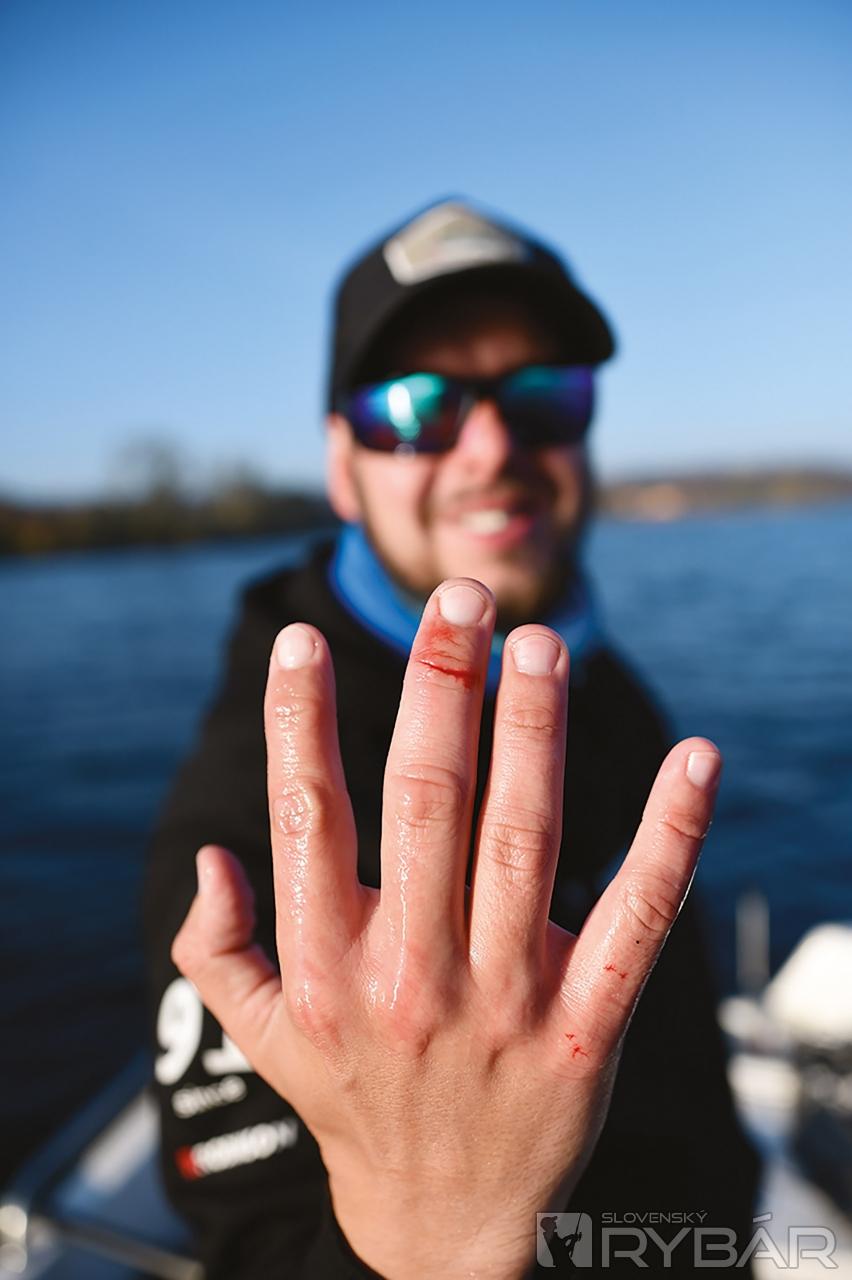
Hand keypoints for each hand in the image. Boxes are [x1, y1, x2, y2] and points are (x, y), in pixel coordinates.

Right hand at [172, 578, 720, 1279]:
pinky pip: (637, 918)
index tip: (299, 640)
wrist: (444, 1220)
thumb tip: (208, 855)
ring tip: (539, 644)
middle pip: (426, 805)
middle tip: (460, 600)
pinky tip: (695, 758)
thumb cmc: (350, 1097)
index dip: (298, 722)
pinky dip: (671, 835)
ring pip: (523, 840)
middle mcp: (411, 976)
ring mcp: (506, 1002)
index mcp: (324, 968)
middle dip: (441, 688)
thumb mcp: (259, 1037)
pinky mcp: (587, 1029)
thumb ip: (215, 948)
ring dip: (532, 731)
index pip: (307, 818)